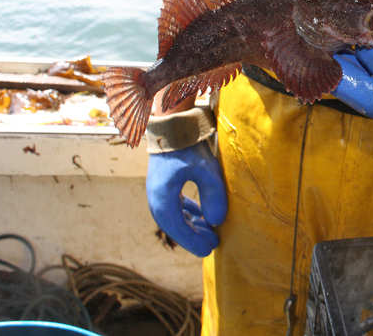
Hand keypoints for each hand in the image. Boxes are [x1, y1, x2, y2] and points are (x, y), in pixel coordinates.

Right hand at [146, 141, 227, 256]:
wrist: (173, 123)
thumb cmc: (188, 146)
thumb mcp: (206, 169)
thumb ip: (213, 194)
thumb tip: (217, 221)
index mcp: (162, 198)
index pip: (177, 228)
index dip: (193, 240)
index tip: (209, 249)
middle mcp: (156, 198)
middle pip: (174, 225)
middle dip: (193, 236)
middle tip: (213, 244)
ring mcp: (158, 191)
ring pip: (175, 216)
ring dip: (191, 225)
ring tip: (211, 231)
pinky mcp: (164, 184)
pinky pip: (175, 206)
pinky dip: (188, 213)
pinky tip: (201, 216)